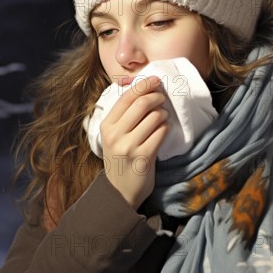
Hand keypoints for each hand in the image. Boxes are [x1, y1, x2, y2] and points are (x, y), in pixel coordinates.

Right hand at [100, 76, 168, 209]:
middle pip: (141, 104)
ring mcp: (129, 146)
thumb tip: (143, 89)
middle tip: (162, 98)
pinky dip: (165, 128)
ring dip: (163, 113)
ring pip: (154, 117)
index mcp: (106, 126)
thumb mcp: (114, 136)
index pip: (125, 97)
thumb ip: (124, 116)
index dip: (142, 85)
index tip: (155, 80)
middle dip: (156, 96)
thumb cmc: (121, 159)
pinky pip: (161, 132)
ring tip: (162, 117)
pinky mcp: (144, 157)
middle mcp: (115, 135)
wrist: (120, 192)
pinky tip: (163, 130)